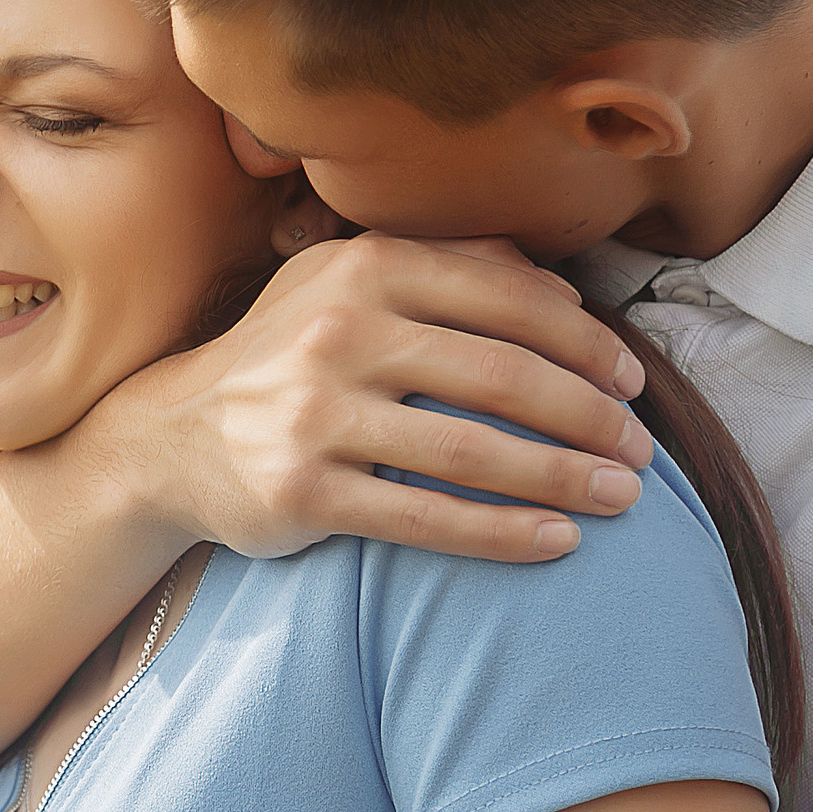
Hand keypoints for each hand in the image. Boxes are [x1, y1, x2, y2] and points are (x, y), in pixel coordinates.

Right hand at [106, 232, 655, 562]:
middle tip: (643, 451)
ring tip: (622, 498)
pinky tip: (558, 543)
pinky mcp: (301, 493)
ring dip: (563, 479)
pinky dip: (503, 534)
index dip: (586, 343)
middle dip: (590, 417)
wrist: (169, 437)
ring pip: (473, 451)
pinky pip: (425, 519)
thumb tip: (562, 285)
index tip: (635, 383)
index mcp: (366, 268)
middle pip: (502, 376)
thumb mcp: (350, 285)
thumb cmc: (290, 356)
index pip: (507, 300)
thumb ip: (452, 270)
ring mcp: (314, 414)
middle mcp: (339, 332)